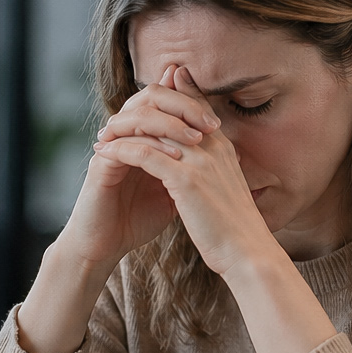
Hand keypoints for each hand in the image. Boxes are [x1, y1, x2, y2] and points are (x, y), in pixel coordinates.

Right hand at [57, 65, 219, 273]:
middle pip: (151, 97)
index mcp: (143, 135)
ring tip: (197, 138)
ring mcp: (112, 146)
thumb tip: (227, 153)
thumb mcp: (175, 188)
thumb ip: (191, 166)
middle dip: (182, 105)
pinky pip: (125, 144)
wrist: (107, 245)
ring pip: (138, 114)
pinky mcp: (101, 163)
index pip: (166, 103)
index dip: (191, 105)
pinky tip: (175, 159)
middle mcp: (126, 134)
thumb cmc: (140, 218)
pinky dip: (151, 148)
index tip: (218, 122)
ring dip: (170, 123)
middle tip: (209, 123)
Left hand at [93, 65, 279, 278]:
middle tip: (113, 123)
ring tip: (103, 137)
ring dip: (123, 130)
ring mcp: (200, 161)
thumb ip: (212, 170)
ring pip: (154, 128)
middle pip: (170, 110)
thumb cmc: (235, 228)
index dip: (167, 100)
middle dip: (138, 112)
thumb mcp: (224, 189)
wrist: (248, 253)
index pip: (193, 107)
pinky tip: (104, 154)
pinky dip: (120, 150)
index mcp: (222, 147)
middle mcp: (212, 146)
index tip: (140, 106)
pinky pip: (144, 154)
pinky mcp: (186, 180)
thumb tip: (197, 169)